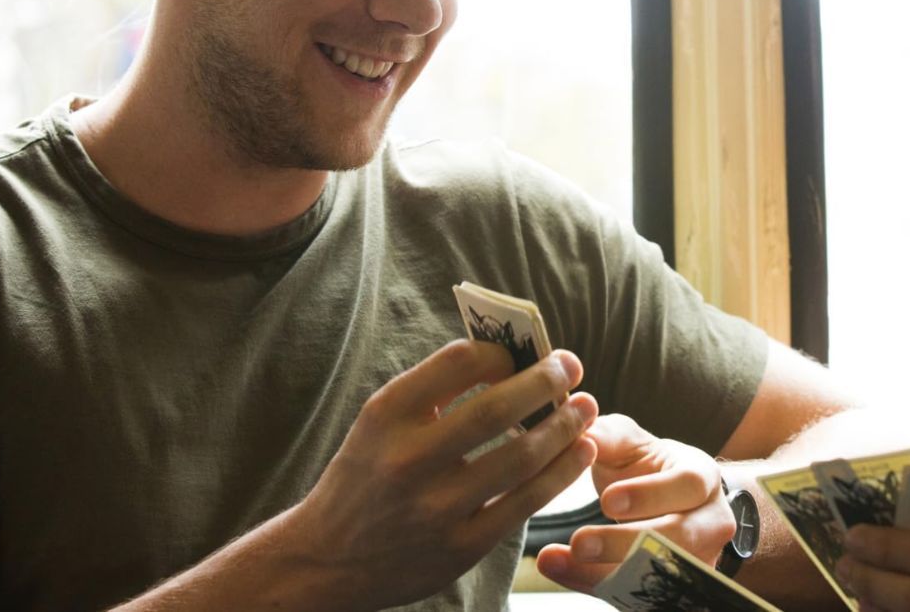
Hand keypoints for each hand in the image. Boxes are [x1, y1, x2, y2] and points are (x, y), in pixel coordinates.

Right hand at [282, 340, 599, 608]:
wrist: (325, 559)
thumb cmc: (366, 476)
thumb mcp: (380, 422)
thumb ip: (435, 390)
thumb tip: (511, 358)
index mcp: (387, 415)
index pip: (459, 362)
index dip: (503, 351)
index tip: (526, 350)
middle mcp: (408, 460)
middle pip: (497, 409)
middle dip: (546, 382)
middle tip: (572, 366)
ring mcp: (436, 508)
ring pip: (521, 458)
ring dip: (564, 427)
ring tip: (585, 407)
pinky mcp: (460, 547)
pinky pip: (525, 504)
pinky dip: (560, 473)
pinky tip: (580, 453)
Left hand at [534, 414, 734, 590]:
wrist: (666, 501)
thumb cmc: (646, 466)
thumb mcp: (630, 443)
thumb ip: (608, 436)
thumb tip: (583, 433)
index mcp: (702, 478)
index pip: (688, 486)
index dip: (650, 495)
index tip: (607, 500)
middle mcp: (710, 524)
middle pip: (680, 540)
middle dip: (626, 544)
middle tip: (579, 542)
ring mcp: (698, 562)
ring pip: (661, 576)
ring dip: (606, 573)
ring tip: (556, 560)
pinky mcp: (675, 589)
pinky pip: (638, 596)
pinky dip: (597, 585)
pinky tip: (561, 569)